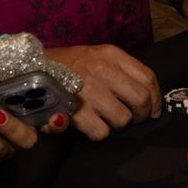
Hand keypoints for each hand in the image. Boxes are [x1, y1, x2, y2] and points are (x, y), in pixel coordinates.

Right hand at [42, 44, 160, 140]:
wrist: (31, 68)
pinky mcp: (75, 112)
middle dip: (142, 115)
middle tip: (134, 118)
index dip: (156, 98)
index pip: (148, 78)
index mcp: (111, 55)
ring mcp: (89, 91)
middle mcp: (102, 70)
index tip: (154, 110)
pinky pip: (102, 133)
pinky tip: (92, 124)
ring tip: (108, 119)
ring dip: (119, 125)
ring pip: (123, 120)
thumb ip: (123, 71)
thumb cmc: (70, 65)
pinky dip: (100, 133)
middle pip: (141, 100)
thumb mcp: (97, 56)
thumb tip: (151, 98)